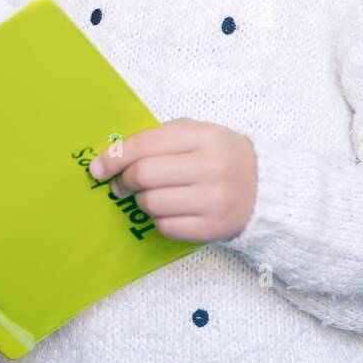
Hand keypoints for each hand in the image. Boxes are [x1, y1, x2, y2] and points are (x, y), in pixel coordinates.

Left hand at [88, 117, 257, 243]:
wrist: (265, 187)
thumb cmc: (221, 156)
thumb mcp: (198, 134)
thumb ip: (160, 138)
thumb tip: (112, 156)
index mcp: (203, 136)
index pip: (145, 145)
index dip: (114, 157)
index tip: (97, 168)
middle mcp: (211, 167)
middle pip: (144, 175)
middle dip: (124, 181)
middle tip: (121, 185)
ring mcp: (214, 199)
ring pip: (152, 203)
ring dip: (141, 201)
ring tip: (149, 196)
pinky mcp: (214, 228)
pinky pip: (166, 227)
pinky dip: (158, 219)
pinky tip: (168, 211)